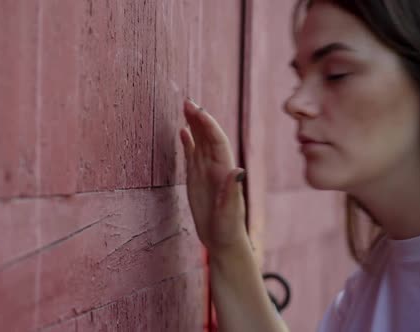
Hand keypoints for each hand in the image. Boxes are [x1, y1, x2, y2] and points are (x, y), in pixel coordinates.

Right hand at [180, 98, 247, 254]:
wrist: (224, 243)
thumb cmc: (229, 231)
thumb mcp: (230, 214)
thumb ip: (232, 192)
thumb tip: (237, 169)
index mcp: (225, 172)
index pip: (217, 141)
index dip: (208, 125)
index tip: (197, 110)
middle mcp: (216, 168)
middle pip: (208, 137)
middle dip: (199, 119)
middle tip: (187, 101)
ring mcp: (206, 173)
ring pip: (200, 143)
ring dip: (194, 126)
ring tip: (185, 108)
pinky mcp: (197, 181)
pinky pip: (192, 156)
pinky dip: (188, 142)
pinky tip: (182, 132)